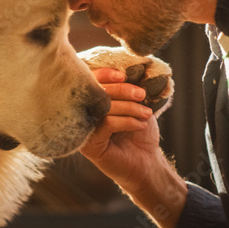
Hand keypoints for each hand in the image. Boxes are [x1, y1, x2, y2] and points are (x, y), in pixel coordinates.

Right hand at [80, 67, 160, 190]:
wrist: (147, 162)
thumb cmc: (139, 130)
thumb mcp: (136, 104)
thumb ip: (128, 86)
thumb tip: (132, 65)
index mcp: (90, 101)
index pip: (88, 80)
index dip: (104, 73)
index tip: (124, 74)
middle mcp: (82, 114)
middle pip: (96, 91)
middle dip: (122, 89)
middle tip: (141, 94)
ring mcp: (83, 130)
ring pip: (103, 107)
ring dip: (129, 107)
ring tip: (146, 113)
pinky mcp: (89, 145)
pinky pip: (106, 123)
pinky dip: (126, 121)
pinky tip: (140, 124)